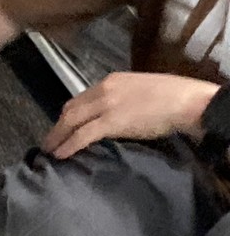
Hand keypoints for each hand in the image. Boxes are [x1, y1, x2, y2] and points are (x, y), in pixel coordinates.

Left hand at [42, 72, 218, 159]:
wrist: (186, 101)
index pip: (80, 98)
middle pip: (70, 109)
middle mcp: (103, 90)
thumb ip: (121, 99)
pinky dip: (69, 145)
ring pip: (72, 121)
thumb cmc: (171, 97)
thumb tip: (112, 115)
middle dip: (57, 127)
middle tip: (49, 142)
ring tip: (50, 151)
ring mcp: (106, 105)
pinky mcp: (112, 121)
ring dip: (58, 137)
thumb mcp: (139, 90)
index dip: (67, 115)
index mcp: (110, 81)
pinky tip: (61, 154)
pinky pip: (83, 135)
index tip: (61, 127)